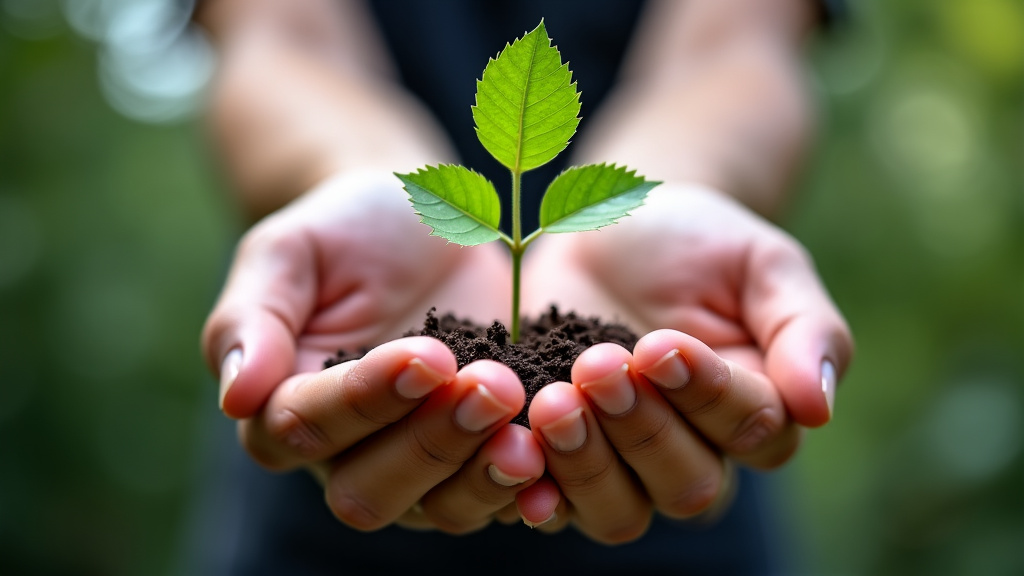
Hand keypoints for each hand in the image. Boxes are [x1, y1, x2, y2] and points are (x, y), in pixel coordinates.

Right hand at [201, 171, 544, 532]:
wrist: (427, 221)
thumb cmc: (348, 228)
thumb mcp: (290, 250)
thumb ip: (252, 318)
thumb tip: (236, 397)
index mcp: (285, 404)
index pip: (308, 426)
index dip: (367, 398)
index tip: (429, 351)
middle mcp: (345, 454)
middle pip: (369, 490)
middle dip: (432, 442)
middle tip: (492, 386)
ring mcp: (416, 465)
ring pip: (438, 509)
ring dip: (484, 472)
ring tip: (528, 422)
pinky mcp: (477, 458)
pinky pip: (498, 499)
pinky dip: (528, 492)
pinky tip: (558, 466)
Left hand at [518, 183, 852, 541]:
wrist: (607, 229)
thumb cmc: (696, 242)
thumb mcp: (761, 262)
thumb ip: (803, 327)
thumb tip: (819, 406)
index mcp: (756, 410)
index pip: (751, 430)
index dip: (706, 394)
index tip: (660, 344)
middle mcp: (696, 453)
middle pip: (687, 486)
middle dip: (642, 430)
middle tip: (599, 367)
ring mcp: (624, 466)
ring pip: (620, 512)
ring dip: (587, 464)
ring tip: (555, 402)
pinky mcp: (561, 461)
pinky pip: (552, 504)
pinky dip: (532, 489)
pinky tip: (513, 453)